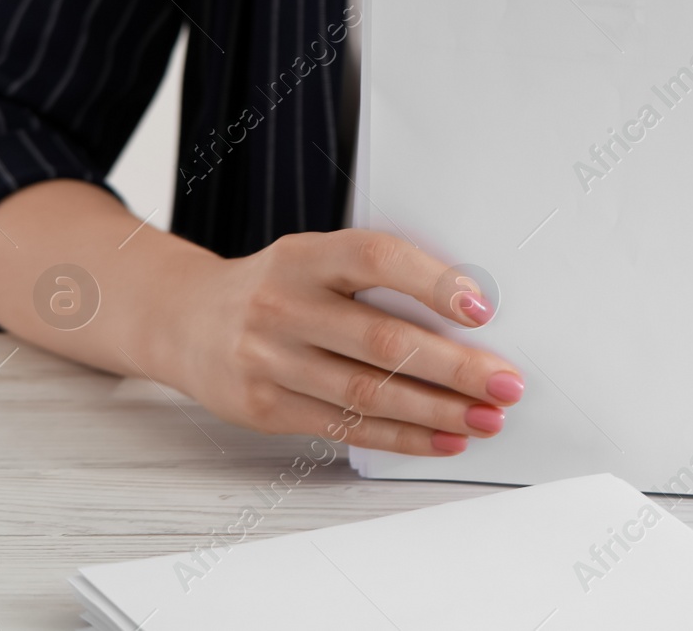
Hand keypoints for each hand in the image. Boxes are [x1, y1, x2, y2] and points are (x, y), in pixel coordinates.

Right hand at [167, 229, 523, 455]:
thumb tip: (470, 313)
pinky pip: (346, 427)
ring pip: (368, 393)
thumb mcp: (316, 260)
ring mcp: (269, 359)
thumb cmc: (278, 287)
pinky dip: (403, 436)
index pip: (375, 259)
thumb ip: (375, 278)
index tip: (482, 309)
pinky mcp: (264, 407)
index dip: (431, 282)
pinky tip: (444, 437)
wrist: (186, 320)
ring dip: (438, 411)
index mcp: (305, 256)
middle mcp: (283, 305)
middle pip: (382, 340)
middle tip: (506, 382)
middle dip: (455, 367)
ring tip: (486, 418)